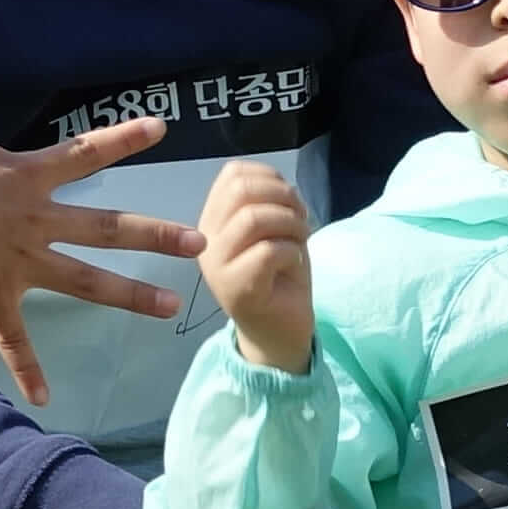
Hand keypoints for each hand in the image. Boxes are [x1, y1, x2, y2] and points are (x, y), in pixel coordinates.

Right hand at [0, 3, 200, 405]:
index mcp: (26, 177)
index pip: (85, 152)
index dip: (123, 138)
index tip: (164, 129)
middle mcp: (36, 221)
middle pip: (106, 228)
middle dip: (155, 235)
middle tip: (202, 243)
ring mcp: (21, 261)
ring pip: (85, 282)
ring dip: (127, 296)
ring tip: (168, 311)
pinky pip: (16, 335)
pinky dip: (29, 365)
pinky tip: (45, 396)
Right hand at [196, 159, 316, 373]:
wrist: (279, 333)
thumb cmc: (279, 279)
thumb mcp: (274, 231)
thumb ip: (269, 203)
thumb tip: (280, 183)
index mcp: (213, 220)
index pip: (233, 174)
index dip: (271, 177)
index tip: (290, 202)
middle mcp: (206, 239)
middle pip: (240, 190)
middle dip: (283, 197)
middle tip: (300, 220)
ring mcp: (217, 265)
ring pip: (253, 218)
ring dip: (291, 224)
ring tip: (300, 240)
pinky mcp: (236, 287)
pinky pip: (268, 251)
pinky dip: (292, 251)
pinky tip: (294, 264)